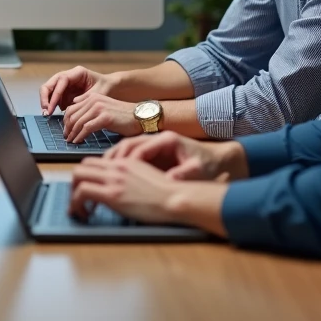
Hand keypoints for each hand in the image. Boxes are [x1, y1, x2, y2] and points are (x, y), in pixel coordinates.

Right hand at [39, 66, 114, 115]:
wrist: (111, 87)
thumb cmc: (106, 87)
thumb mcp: (99, 93)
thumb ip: (85, 98)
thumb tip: (70, 105)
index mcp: (77, 73)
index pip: (61, 80)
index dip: (55, 94)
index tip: (52, 107)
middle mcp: (68, 76)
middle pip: (50, 84)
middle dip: (45, 98)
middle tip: (46, 112)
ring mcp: (65, 84)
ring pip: (49, 91)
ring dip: (47, 102)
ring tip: (48, 115)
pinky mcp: (64, 92)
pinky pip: (54, 98)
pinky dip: (52, 106)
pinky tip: (53, 114)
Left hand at [63, 92, 141, 141]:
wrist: (141, 116)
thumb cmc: (123, 116)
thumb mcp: (104, 108)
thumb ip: (90, 109)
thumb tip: (74, 117)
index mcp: (92, 97)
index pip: (72, 108)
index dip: (66, 120)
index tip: (66, 129)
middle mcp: (94, 100)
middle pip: (72, 115)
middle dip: (67, 128)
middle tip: (66, 137)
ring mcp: (99, 108)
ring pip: (78, 122)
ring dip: (72, 133)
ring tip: (70, 140)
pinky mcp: (105, 117)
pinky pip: (86, 128)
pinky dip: (80, 136)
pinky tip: (78, 141)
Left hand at [69, 157, 181, 223]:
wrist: (177, 198)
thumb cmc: (168, 194)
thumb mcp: (147, 177)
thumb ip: (130, 177)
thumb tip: (120, 189)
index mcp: (125, 162)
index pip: (94, 162)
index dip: (86, 177)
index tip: (86, 191)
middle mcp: (116, 167)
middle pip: (81, 167)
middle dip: (75, 184)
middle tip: (77, 200)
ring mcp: (113, 179)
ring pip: (77, 177)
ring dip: (73, 194)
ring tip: (78, 209)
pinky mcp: (112, 194)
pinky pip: (82, 193)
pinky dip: (77, 203)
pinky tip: (86, 213)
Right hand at [104, 131, 246, 180]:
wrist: (217, 159)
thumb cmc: (208, 164)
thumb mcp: (199, 170)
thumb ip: (184, 174)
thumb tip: (171, 181)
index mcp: (168, 140)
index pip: (141, 147)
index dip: (129, 160)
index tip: (119, 173)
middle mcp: (157, 138)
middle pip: (128, 143)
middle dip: (114, 157)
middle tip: (104, 170)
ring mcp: (153, 144)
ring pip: (126, 148)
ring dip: (114, 159)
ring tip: (103, 173)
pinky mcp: (152, 152)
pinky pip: (130, 154)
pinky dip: (120, 162)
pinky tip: (114, 175)